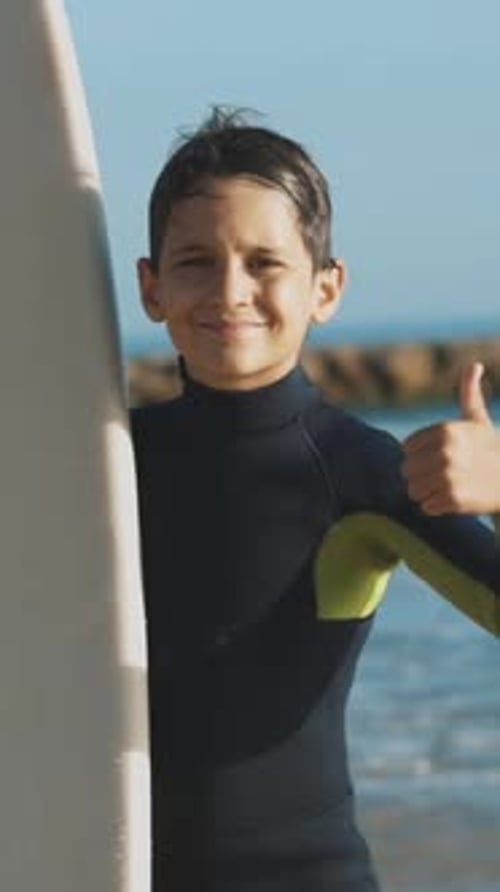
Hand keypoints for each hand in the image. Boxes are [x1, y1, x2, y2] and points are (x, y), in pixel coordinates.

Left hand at [402, 362, 499, 514]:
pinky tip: (455, 499)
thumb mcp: (478, 420)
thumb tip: (474, 365)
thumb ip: (469, 393)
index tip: (443, 456)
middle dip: (423, 475)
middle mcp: (445, 451)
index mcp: (445, 430)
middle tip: (447, 474)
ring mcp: (448, 475)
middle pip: (407, 470)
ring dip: (428, 492)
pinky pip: (426, 506)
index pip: (407, 449)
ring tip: (449, 486)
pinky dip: (437, 507)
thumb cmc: (490, 449)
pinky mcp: (453, 498)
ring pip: (413, 490)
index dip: (422, 455)